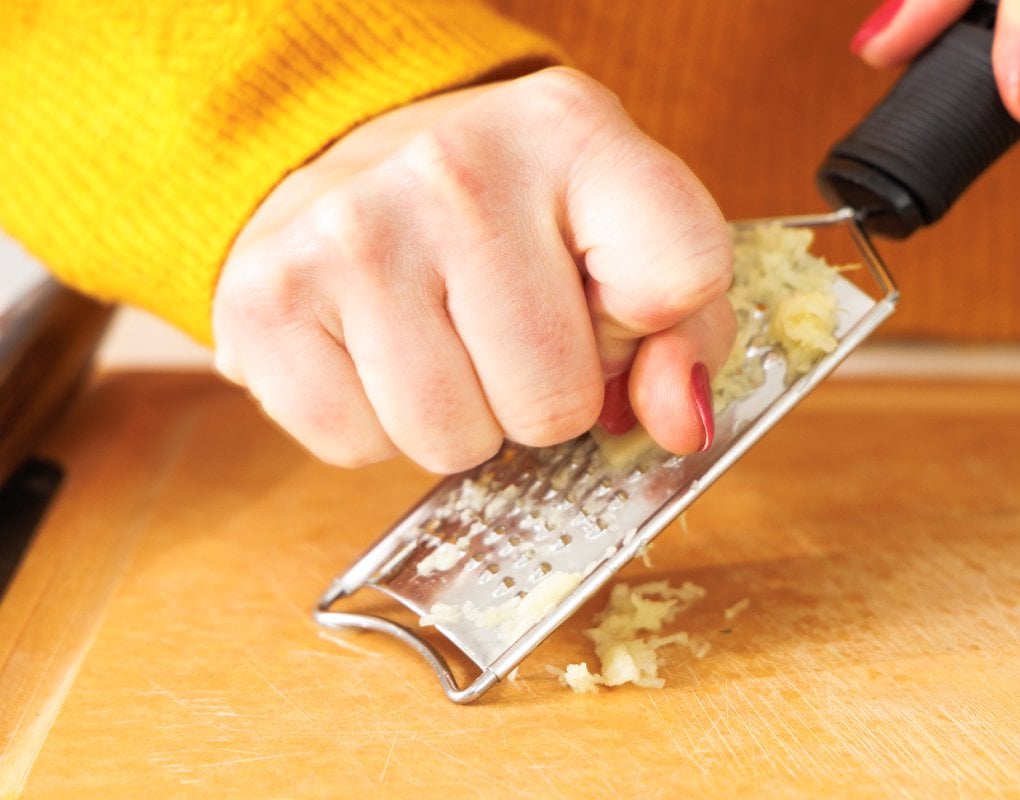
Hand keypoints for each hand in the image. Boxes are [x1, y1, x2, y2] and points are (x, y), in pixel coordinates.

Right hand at [213, 67, 733, 471]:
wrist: (357, 166)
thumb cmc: (511, 218)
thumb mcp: (624, 234)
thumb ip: (683, 328)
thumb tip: (679, 426)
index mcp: (574, 131)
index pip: (680, 275)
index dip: (650, 329)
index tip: (609, 301)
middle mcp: (456, 170)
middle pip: (555, 403)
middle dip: (543, 394)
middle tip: (508, 326)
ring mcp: (350, 232)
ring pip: (452, 442)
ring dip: (460, 417)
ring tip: (442, 337)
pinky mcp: (265, 299)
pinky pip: (358, 446)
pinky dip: (375, 425)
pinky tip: (376, 350)